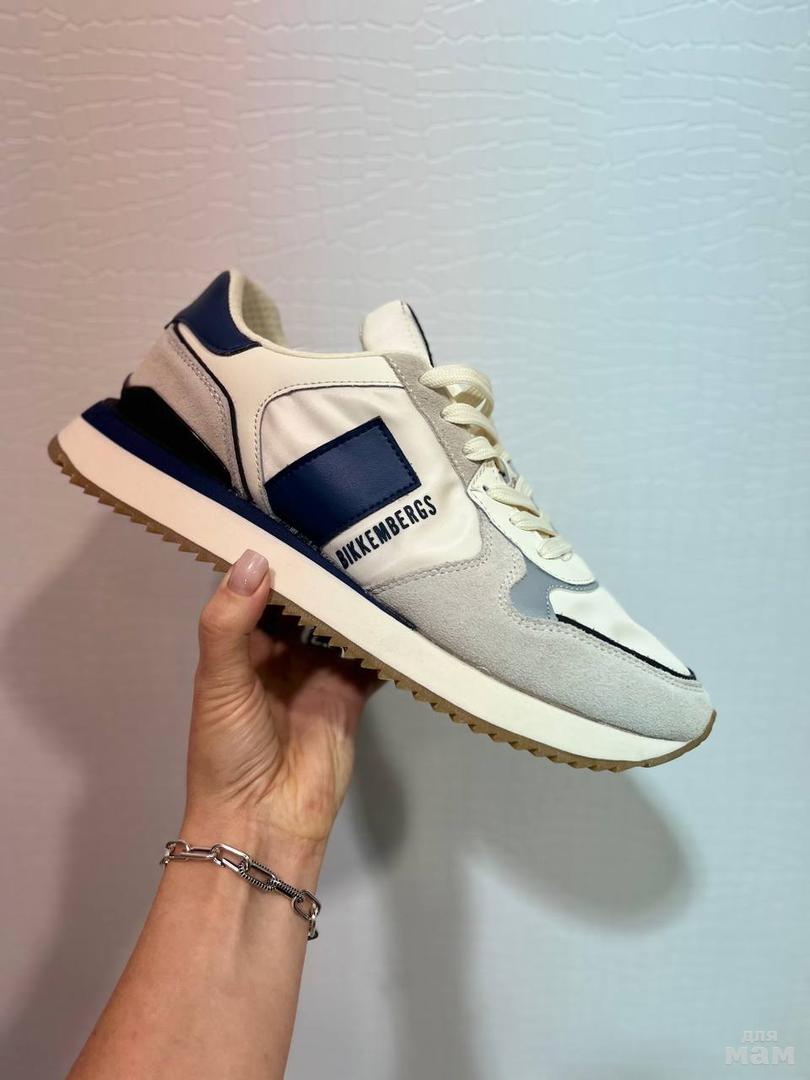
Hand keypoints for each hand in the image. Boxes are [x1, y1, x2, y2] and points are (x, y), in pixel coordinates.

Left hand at [183, 549, 378, 853]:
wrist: (264, 823)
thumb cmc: (227, 751)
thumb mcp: (218, 682)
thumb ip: (230, 622)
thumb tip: (255, 557)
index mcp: (239, 647)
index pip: (258, 590)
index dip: (273, 557)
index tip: (296, 515)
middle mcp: (279, 654)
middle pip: (304, 604)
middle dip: (322, 573)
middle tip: (351, 523)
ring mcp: (317, 674)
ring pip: (339, 624)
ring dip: (354, 599)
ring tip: (380, 551)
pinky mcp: (350, 696)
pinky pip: (369, 659)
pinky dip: (383, 638)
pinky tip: (402, 605)